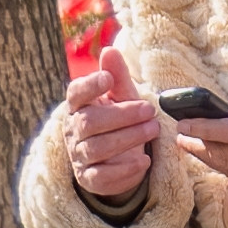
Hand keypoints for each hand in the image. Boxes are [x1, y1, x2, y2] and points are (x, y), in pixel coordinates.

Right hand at [62, 38, 163, 201]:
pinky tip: (145, 160)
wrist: (119, 159)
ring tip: (154, 129)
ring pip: (97, 148)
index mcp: (79, 106)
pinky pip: (102, 175)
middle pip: (89, 122)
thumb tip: (110, 50)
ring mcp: (79, 155)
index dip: (90, 85)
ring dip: (128, 138)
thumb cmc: (119, 121)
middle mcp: (73, 130)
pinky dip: (125, 169)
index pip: (75, 93)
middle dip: (122, 115)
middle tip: (150, 110)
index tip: (108, 78)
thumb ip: (117, 76)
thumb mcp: (122, 98)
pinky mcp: (90, 177)